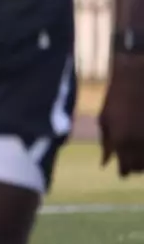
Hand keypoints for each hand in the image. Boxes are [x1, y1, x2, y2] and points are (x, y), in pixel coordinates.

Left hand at [100, 53, 143, 175]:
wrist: (139, 73)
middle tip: (132, 156)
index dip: (124, 170)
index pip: (126, 169)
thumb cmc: (120, 93)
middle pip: (142, 168)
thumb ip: (106, 140)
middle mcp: (141, 143)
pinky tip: (143, 138)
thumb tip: (105, 163)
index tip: (122, 169)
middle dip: (136, 166)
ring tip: (139, 146)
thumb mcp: (105, 116)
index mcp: (121, 140)